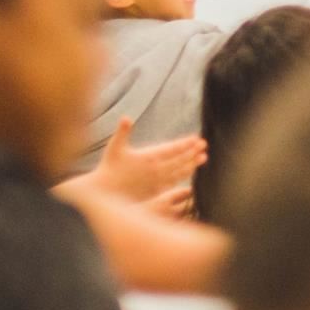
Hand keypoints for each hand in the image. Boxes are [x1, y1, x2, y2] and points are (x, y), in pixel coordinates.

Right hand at [90, 119, 206, 205]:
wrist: (105, 192)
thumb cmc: (109, 167)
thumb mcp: (114, 147)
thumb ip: (122, 132)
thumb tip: (125, 118)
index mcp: (147, 157)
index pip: (171, 149)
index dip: (185, 144)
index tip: (197, 139)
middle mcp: (154, 170)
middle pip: (178, 160)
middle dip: (192, 153)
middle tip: (205, 146)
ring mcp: (155, 182)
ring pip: (178, 172)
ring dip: (191, 165)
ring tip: (203, 159)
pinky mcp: (154, 191)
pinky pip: (172, 183)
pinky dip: (183, 177)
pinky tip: (189, 173)